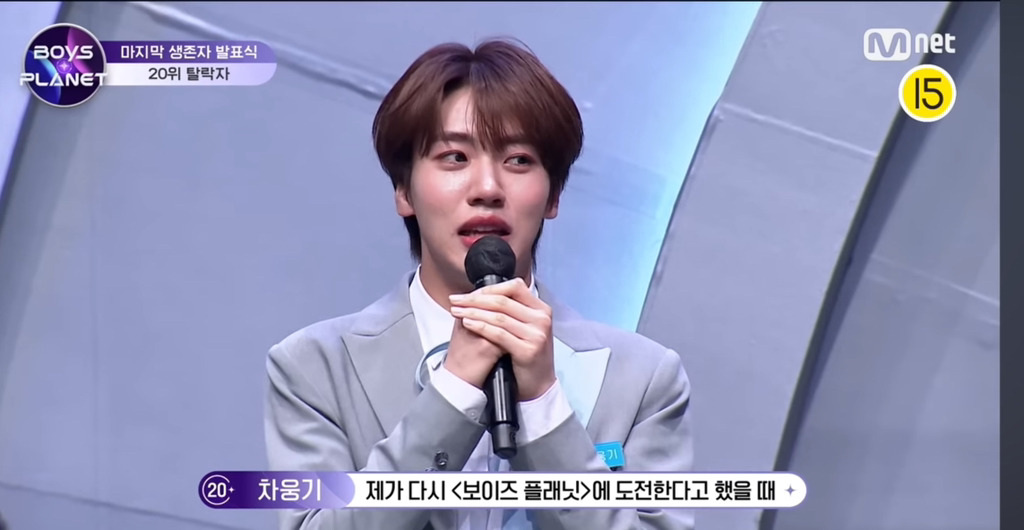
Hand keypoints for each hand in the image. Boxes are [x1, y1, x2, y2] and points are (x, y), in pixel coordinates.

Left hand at [445, 278, 555, 400]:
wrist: (539, 384)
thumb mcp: (526, 328)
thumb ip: (513, 311)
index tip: (470, 293)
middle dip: (475, 300)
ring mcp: (536, 335)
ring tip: (457, 311)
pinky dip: (480, 327)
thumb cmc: (527, 354)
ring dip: (473, 312)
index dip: (490, 288)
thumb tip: (483, 294)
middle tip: (456, 300)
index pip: (515, 287)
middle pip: (503, 301)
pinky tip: (467, 324)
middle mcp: (542, 319)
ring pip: (499, 317)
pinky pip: (499, 334)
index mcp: (542, 309)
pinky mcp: (528, 350)